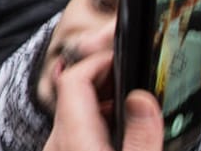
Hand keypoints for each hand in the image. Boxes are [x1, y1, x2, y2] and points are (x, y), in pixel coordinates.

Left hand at [44, 50, 162, 150]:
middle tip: (131, 75)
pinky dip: (99, 119)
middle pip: (72, 92)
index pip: (72, 78)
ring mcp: (59, 148)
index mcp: (73, 135)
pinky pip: (77, 128)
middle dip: (102, 78)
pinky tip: (122, 129)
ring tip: (133, 101)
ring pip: (75, 111)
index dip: (97, 61)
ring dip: (102, 100)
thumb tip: (141, 99)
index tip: (122, 59)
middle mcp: (58, 140)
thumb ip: (141, 135)